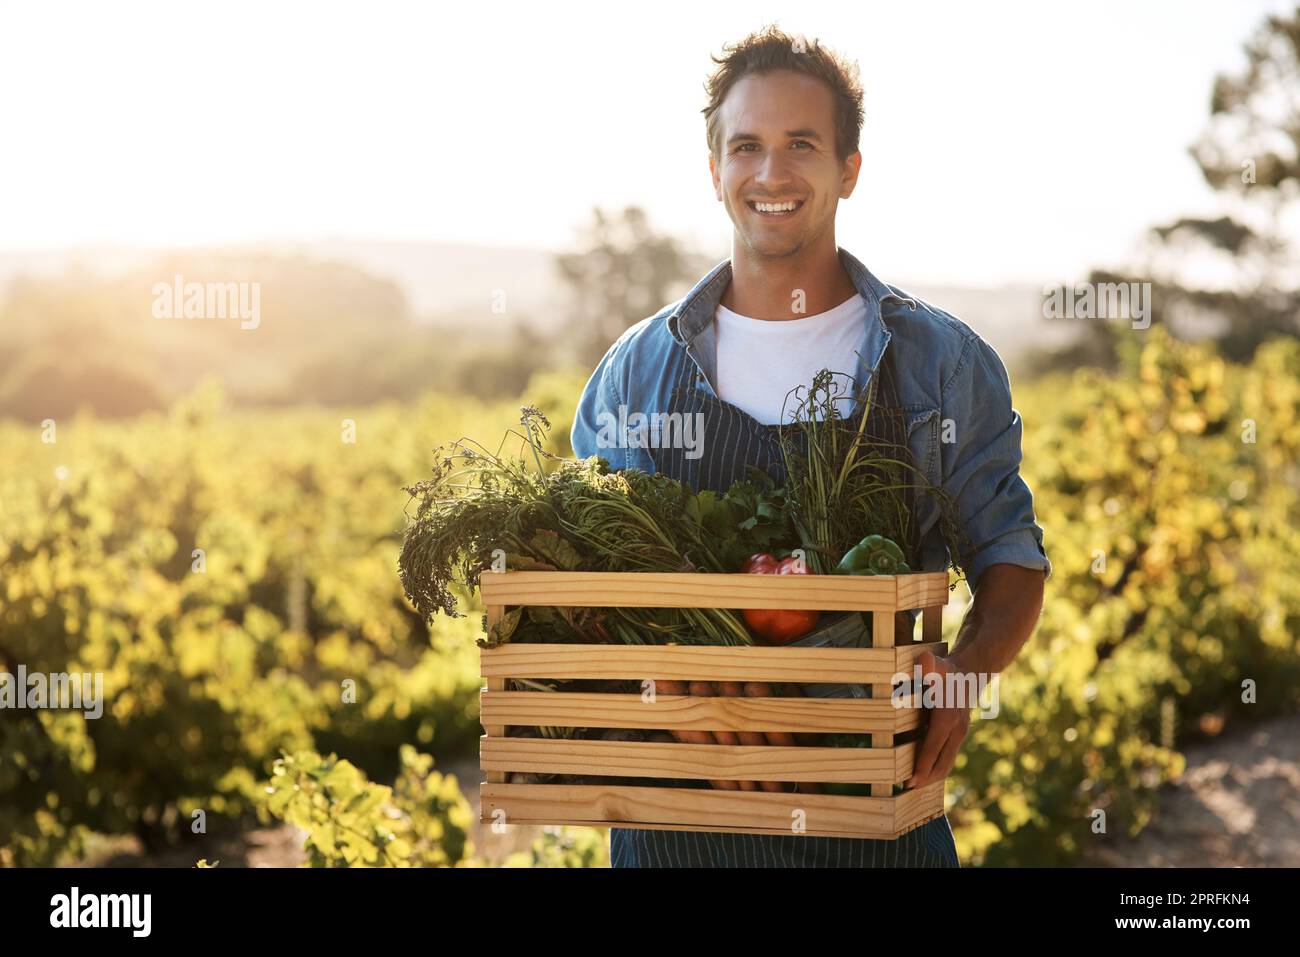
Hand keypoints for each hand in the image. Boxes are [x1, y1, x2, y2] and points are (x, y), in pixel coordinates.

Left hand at [905, 649, 970, 789]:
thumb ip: (929, 665)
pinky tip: (924, 772)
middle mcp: (956, 731)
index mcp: (947, 719)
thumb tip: (924, 659)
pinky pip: (948, 755)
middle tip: (908, 789)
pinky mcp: (958, 735)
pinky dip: (937, 766)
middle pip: (942, 762)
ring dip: (932, 775)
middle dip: (926, 778)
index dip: (921, 765)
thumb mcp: (938, 665)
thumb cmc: (949, 670)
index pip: (933, 748)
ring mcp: (959, 734)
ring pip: (947, 762)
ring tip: (915, 786)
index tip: (910, 781)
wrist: (971, 672)